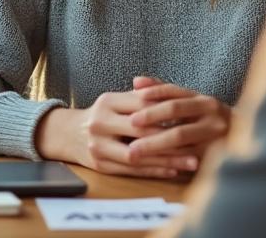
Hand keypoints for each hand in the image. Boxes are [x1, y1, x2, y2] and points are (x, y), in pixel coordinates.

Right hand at [36, 86, 202, 178]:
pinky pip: (132, 170)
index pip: (142, 105)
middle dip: (172, 138)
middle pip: (141, 131)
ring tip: (192, 161)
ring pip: (137, 154)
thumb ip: (142, 96)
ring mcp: (98, 146)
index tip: (191, 116)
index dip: (167, 111)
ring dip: (167, 159)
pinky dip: (155, 170)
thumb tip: (176, 95)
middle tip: (198, 141)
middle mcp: (100, 123)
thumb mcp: (117, 100)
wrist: (67, 134)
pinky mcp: (100, 165)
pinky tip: (174, 170)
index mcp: (107, 102)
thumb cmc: (102, 115)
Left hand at [126, 76, 231, 164]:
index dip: (154, 92)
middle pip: (176, 109)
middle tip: (130, 123)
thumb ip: (164, 93)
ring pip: (179, 134)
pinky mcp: (215, 154)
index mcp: (202, 99)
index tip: (134, 96)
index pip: (174, 91)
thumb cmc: (209, 123)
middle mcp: (210, 112)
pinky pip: (186, 156)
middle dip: (150, 116)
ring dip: (154, 142)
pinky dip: (167, 159)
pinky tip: (151, 163)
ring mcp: (215, 132)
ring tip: (134, 150)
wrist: (248, 144)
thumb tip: (136, 81)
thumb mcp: (192, 106)